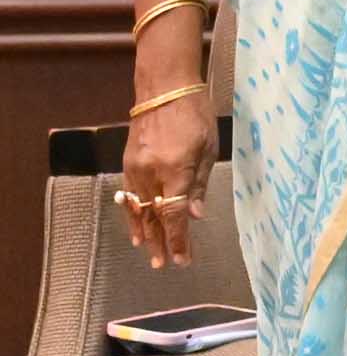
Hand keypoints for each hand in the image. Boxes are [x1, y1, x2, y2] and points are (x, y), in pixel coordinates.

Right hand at [119, 89, 218, 271]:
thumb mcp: (209, 148)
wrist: (164, 90)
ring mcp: (135, 168)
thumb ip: (200, 184)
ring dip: (144, 231)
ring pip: (138, 208)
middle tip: (163, 265)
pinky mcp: (128, 163)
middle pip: (154, 216)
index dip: (178, 239)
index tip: (181, 259)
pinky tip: (136, 226)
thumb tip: (195, 215)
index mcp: (175, 170)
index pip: (174, 214)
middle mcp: (151, 173)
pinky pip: (130, 195)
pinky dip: (133, 213)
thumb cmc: (195, 116)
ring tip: (148, 252)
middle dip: (160, 241)